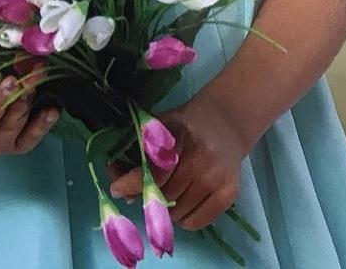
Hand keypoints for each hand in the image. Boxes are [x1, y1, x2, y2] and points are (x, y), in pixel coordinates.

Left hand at [106, 92, 246, 231]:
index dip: (132, 183)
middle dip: (146, 195)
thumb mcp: (160, 126)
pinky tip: (182, 202)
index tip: (117, 189)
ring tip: (166, 191)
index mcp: (181, 136)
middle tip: (140, 190)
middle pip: (164, 195)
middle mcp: (201, 159)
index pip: (154, 171)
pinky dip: (182, 219)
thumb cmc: (185, 125)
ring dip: (165, 208)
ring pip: (177, 213)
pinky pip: (195, 223)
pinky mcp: (229, 194)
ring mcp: (217, 178)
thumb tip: (123, 193)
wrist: (226, 122)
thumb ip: (140, 154)